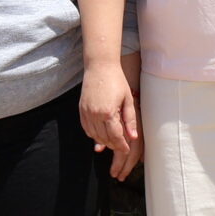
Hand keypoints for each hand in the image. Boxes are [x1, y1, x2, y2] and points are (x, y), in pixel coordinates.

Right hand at [80, 57, 142, 180]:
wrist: (100, 66)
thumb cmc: (116, 80)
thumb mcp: (127, 99)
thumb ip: (130, 120)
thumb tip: (133, 137)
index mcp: (108, 112)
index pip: (115, 136)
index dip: (122, 145)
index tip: (127, 149)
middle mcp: (95, 114)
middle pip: (104, 138)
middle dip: (114, 145)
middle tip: (121, 146)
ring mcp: (86, 112)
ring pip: (94, 135)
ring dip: (103, 141)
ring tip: (112, 141)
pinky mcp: (81, 109)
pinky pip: (86, 128)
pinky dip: (93, 134)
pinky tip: (100, 134)